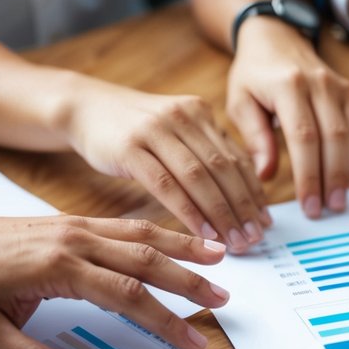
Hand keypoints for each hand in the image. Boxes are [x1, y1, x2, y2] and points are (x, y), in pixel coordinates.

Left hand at [0, 208, 230, 348]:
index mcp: (55, 267)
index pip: (126, 294)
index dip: (165, 319)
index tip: (194, 340)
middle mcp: (73, 240)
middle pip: (144, 259)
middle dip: (189, 280)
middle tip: (223, 301)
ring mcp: (74, 226)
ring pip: (140, 234)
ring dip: (182, 246)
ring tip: (221, 257)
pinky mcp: (72, 222)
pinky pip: (124, 224)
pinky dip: (157, 231)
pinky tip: (178, 240)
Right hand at [64, 78, 268, 251]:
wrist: (84, 108)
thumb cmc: (134, 130)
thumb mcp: (175, 132)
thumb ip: (206, 152)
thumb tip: (244, 190)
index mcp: (200, 113)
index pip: (236, 157)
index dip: (253, 193)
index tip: (265, 221)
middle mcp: (183, 117)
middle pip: (223, 168)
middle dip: (243, 207)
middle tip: (254, 237)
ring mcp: (156, 130)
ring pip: (199, 177)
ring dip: (221, 213)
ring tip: (234, 241)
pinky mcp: (130, 147)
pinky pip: (167, 184)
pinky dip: (189, 211)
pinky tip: (202, 233)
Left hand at [227, 17, 348, 217]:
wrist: (275, 38)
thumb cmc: (254, 74)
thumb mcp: (241, 102)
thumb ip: (254, 137)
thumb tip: (266, 175)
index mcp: (288, 84)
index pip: (303, 136)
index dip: (309, 174)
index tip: (308, 205)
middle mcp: (318, 82)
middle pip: (334, 137)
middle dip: (333, 178)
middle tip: (328, 209)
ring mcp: (339, 85)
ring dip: (348, 171)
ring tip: (339, 200)